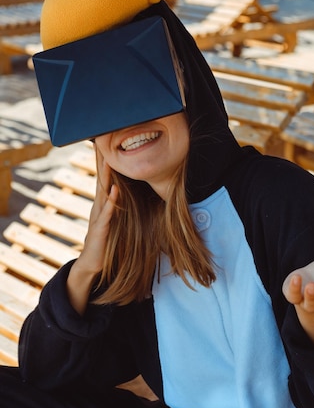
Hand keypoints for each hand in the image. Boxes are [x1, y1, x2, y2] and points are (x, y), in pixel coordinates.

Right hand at [66, 149, 117, 313]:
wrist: (92, 264)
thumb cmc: (105, 242)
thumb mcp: (115, 221)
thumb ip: (119, 206)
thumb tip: (128, 192)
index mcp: (102, 204)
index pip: (105, 179)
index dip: (106, 162)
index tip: (108, 144)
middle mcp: (98, 208)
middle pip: (101, 180)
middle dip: (102, 162)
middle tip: (102, 142)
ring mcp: (97, 218)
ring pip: (102, 193)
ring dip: (105, 177)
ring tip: (109, 161)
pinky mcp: (100, 231)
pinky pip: (107, 214)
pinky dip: (111, 203)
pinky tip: (115, 192)